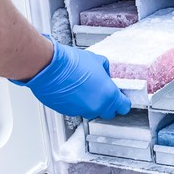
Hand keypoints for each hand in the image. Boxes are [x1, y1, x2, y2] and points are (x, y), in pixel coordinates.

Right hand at [11, 35, 130, 119]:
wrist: (49, 67)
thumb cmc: (71, 63)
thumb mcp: (98, 61)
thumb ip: (107, 71)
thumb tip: (107, 74)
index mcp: (109, 95)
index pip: (124, 107)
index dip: (122, 102)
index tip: (121, 99)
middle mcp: (97, 106)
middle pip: (109, 113)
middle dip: (108, 105)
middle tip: (103, 93)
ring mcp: (82, 110)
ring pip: (92, 112)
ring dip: (92, 104)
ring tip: (85, 90)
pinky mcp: (69, 112)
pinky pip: (78, 110)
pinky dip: (78, 104)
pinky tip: (74, 92)